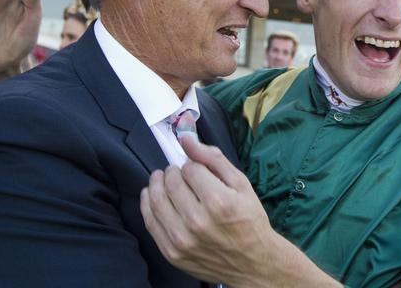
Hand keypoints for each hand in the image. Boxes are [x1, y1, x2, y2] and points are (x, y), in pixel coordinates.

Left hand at [140, 137, 339, 287]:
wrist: (253, 263)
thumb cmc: (249, 219)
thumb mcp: (240, 184)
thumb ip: (212, 158)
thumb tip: (186, 138)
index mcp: (219, 201)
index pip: (190, 169)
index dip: (192, 165)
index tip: (196, 169)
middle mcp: (198, 222)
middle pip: (171, 182)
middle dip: (173, 171)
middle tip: (178, 171)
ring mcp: (182, 240)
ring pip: (156, 200)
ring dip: (157, 183)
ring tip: (162, 178)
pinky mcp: (172, 253)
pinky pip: (150, 221)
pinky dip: (147, 203)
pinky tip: (152, 194)